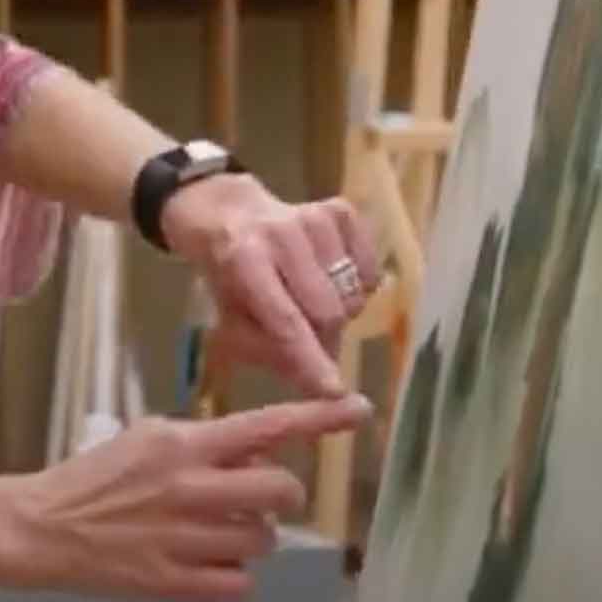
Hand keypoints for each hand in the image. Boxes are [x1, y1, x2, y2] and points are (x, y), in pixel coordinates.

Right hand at [0, 397, 372, 600]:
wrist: (39, 528)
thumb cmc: (93, 478)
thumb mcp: (146, 440)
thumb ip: (202, 444)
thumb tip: (259, 451)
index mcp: (182, 444)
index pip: (266, 425)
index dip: (319, 419)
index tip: (360, 411)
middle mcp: (190, 488)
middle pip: (281, 490)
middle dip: (278, 497)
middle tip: (253, 501)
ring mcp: (184, 539)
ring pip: (264, 540)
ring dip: (253, 537)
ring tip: (218, 535)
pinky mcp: (174, 584)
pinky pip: (240, 585)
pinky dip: (233, 578)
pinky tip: (206, 567)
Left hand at [160, 173, 380, 397]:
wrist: (231, 216)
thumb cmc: (230, 277)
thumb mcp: (230, 318)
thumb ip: (269, 351)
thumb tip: (317, 384)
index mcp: (242, 258)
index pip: (285, 320)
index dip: (310, 359)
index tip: (334, 391)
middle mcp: (281, 231)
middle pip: (328, 311)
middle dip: (322, 336)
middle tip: (306, 335)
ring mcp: (315, 216)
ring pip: (352, 294)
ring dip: (338, 310)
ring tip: (309, 299)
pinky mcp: (342, 210)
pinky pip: (370, 272)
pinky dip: (357, 286)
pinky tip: (329, 277)